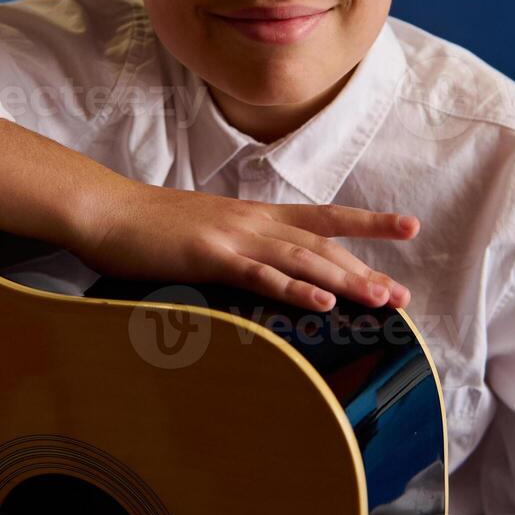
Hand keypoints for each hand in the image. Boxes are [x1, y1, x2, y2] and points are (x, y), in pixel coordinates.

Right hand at [72, 179, 418, 310]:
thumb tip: (261, 268)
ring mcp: (234, 236)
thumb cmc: (148, 229)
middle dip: (366, 269)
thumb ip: (237, 249)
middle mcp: (253, 221)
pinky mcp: (211, 256)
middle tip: (402, 296)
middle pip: (322, 244)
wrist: (106, 212)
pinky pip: (261, 275)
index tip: (408, 226)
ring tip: (381, 299)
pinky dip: (294, 289)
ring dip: (345, 281)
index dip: (367, 222)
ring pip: (302, 259)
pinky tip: (322, 302)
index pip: (323, 217)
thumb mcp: (204, 233)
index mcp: (254, 215)